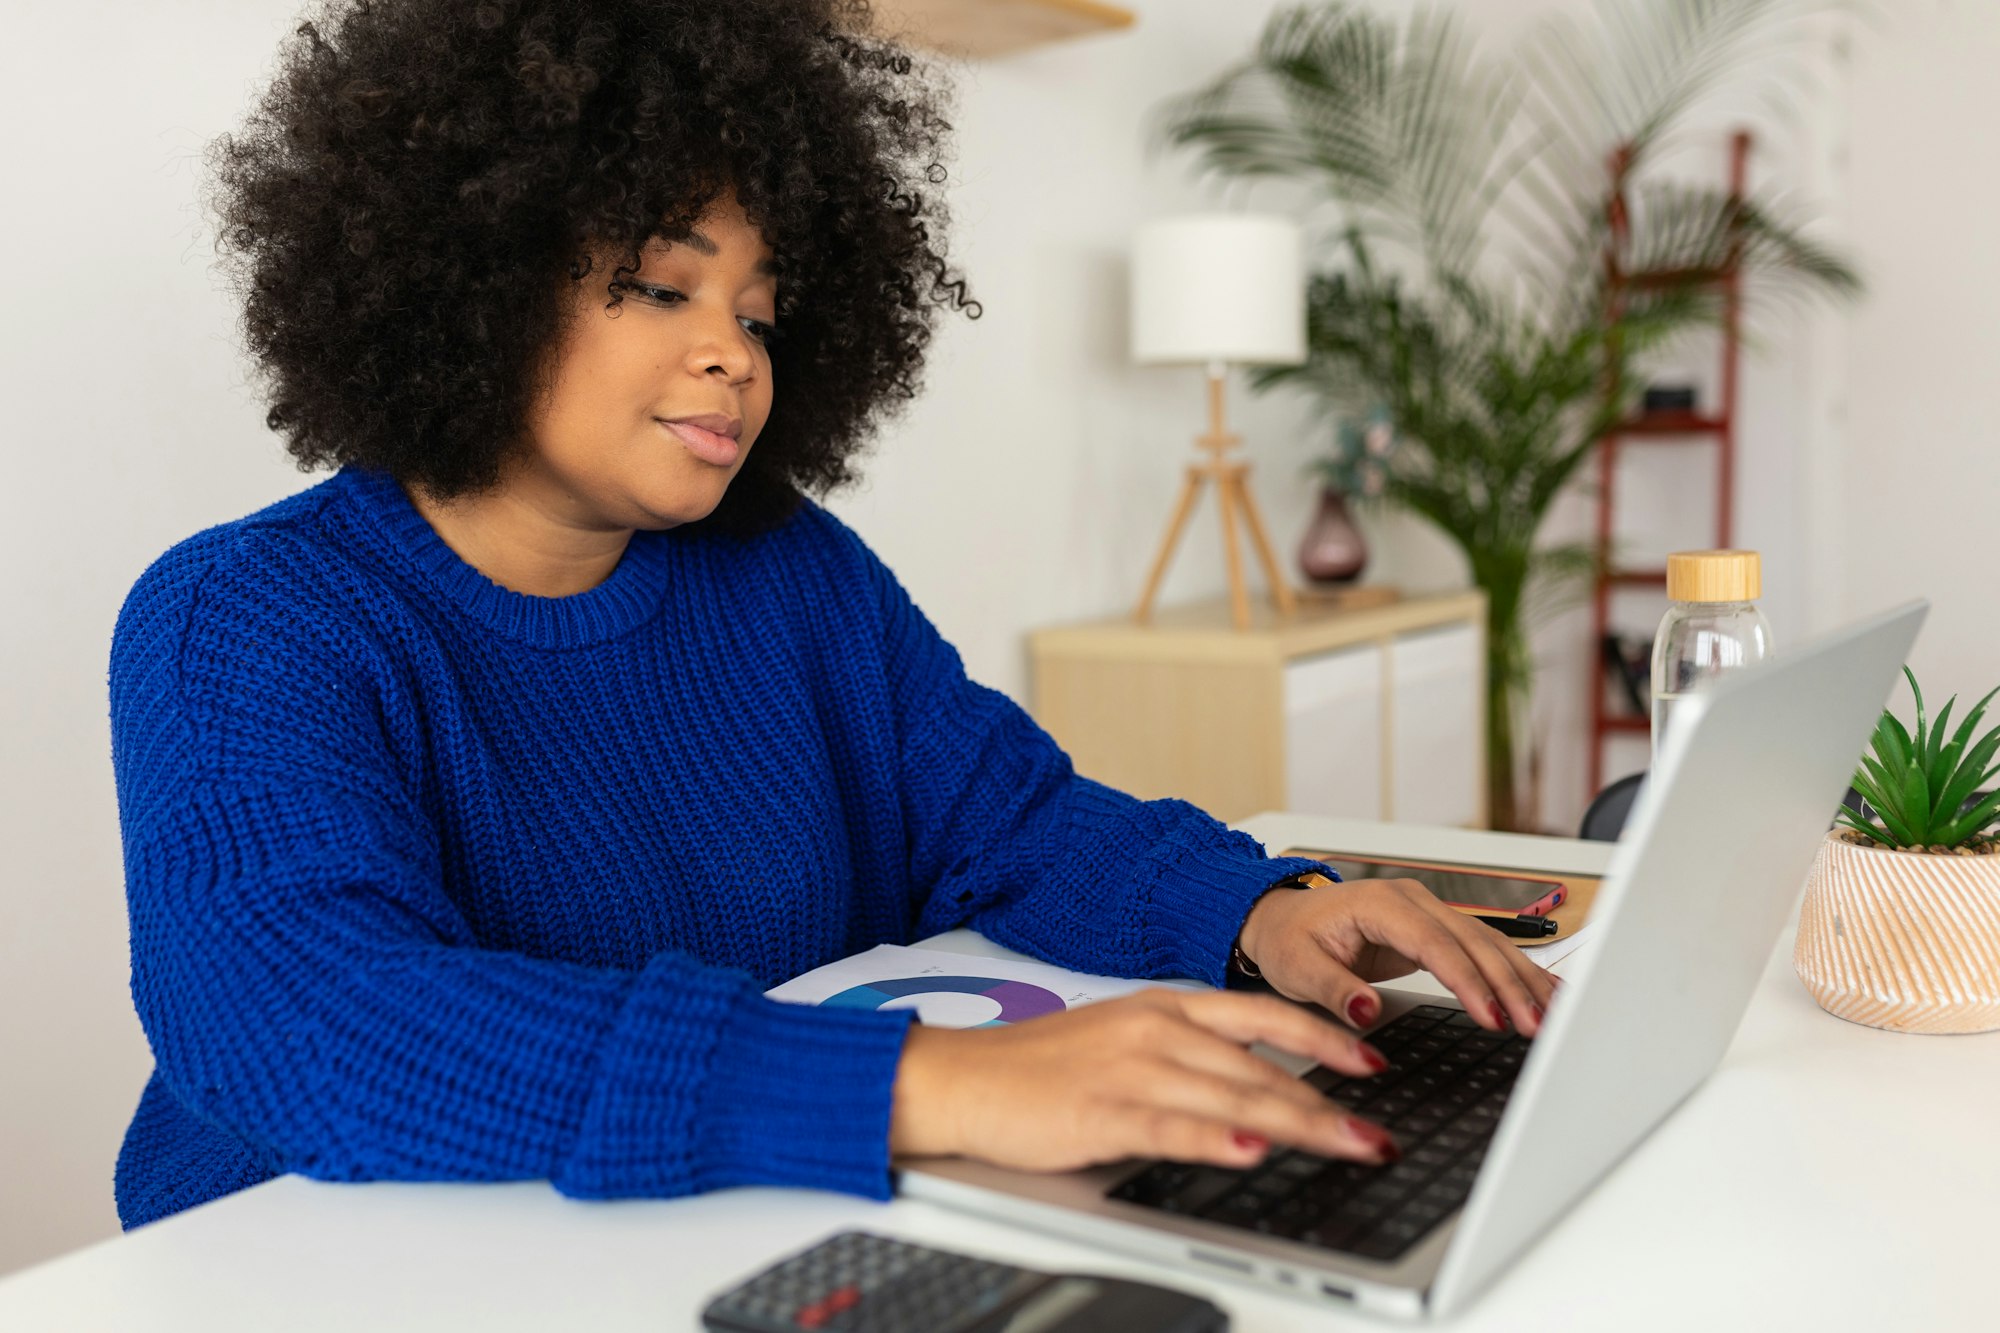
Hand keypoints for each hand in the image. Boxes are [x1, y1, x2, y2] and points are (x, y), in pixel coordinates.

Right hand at [889, 987, 1399, 1173]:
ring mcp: (1130, 1070)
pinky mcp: (1101, 1112)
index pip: (1263, 1015)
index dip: (1324, 1038)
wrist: (963, 1077)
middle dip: (1330, 1103)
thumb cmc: (1039, 1067)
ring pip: (1233, 1096)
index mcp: (1164, 1007)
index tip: (1374, 1063)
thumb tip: (1253, 1088)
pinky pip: (1173, 1126)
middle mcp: (1156, 1030)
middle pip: (1261, 1068)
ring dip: (1301, 1125)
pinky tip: (1253, 1151)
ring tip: (1350, 1146)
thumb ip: (1187, 1058)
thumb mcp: (1123, 1041)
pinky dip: (1219, 1140)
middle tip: (1379, 1133)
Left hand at [1236, 876, 1558, 1034]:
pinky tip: (1542, 992)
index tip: (1492, 1017)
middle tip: (1535, 1027)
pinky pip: (1481, 950)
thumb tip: (1366, 1011)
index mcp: (1380, 903)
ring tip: (1554, 1014)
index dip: (1468, 982)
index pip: (1436, 944)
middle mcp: (1412, 901)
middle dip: (1508, 986)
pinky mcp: (1434, 930)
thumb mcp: (1297, 967)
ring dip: (1522, 979)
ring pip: (1487, 943)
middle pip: (1473, 942)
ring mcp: (1427, 912)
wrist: (1280, 919)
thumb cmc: (1287, 938)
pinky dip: (1514, 972)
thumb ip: (1334, 989)